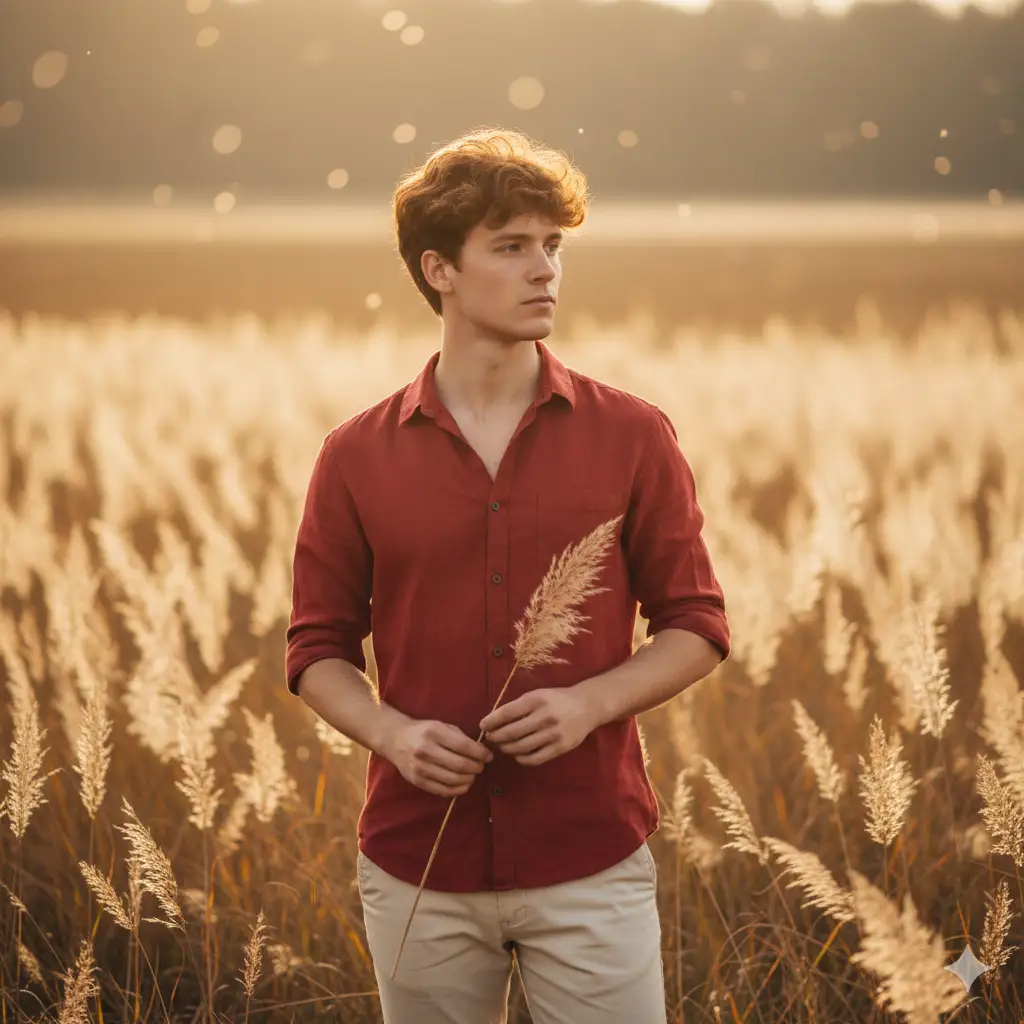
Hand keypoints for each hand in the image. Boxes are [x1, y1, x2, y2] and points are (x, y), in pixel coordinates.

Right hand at [384, 719, 493, 797]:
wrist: (395, 739)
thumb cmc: (424, 731)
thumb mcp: (441, 726)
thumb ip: (460, 737)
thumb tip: (482, 751)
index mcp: (434, 733)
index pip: (464, 746)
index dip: (481, 753)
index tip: (489, 756)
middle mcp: (425, 751)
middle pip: (460, 765)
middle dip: (477, 767)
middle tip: (482, 766)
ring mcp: (420, 768)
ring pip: (453, 780)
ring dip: (469, 779)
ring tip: (473, 774)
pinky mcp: (418, 782)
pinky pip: (443, 791)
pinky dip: (458, 790)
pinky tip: (464, 784)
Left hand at [479, 688, 595, 766]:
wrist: (587, 707)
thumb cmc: (557, 699)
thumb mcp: (538, 695)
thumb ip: (519, 706)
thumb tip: (494, 721)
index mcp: (536, 700)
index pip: (507, 713)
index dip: (491, 721)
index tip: (483, 726)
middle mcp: (544, 717)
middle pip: (511, 732)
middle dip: (496, 737)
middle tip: (491, 738)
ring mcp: (553, 734)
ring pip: (521, 747)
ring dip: (507, 748)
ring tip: (502, 746)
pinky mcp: (560, 748)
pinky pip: (534, 758)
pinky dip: (521, 758)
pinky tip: (517, 755)